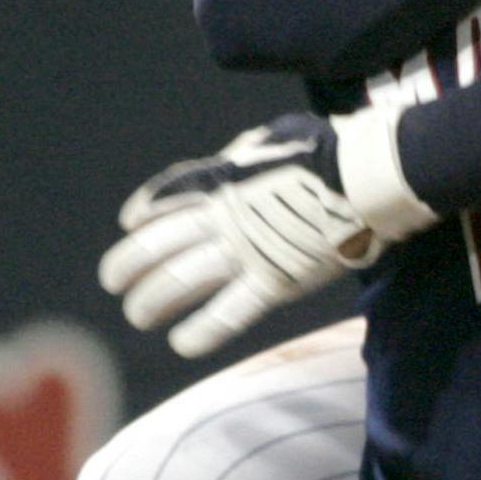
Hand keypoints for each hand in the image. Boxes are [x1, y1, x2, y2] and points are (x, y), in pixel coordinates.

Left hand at [99, 116, 379, 358]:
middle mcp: (225, 217)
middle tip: (114, 281)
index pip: (168, 197)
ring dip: (152, 301)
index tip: (131, 223)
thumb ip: (247, 153)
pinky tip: (182, 342)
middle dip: (129, 264)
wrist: (366, 177)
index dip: (145, 211)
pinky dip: (202, 330)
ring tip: (138, 315)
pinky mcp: (276, 280)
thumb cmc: (330, 151)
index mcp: (224, 180)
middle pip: (159, 244)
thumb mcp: (277, 137)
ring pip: (182, 281)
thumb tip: (235, 157)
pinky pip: (229, 312)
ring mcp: (247, 251)